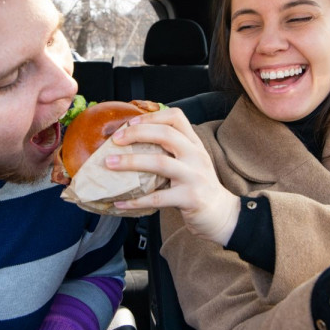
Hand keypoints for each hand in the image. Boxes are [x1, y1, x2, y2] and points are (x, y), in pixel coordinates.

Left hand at [104, 107, 240, 245]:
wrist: (220, 213)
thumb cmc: (197, 186)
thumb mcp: (189, 162)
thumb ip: (170, 151)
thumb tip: (130, 144)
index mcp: (194, 144)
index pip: (176, 118)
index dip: (152, 117)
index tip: (131, 122)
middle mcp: (196, 156)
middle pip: (166, 135)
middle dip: (137, 134)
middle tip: (115, 140)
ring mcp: (194, 176)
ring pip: (160, 162)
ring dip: (130, 162)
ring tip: (109, 164)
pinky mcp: (190, 198)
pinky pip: (158, 198)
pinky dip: (136, 200)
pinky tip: (120, 202)